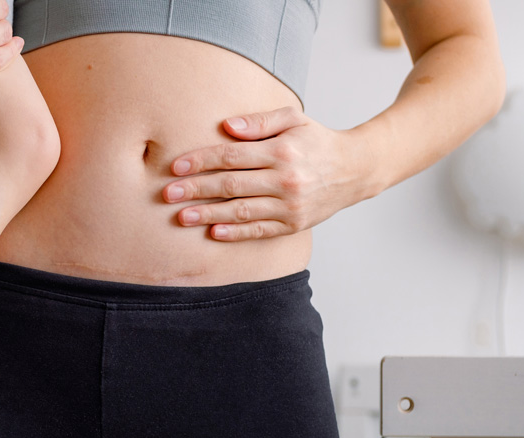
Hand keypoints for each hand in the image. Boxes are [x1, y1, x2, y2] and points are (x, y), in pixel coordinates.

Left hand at [162, 106, 378, 241]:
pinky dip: (235, 233)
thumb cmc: (317, 141)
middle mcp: (285, 180)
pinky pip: (259, 230)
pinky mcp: (293, 225)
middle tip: (168, 193)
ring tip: (182, 216)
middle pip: (231, 185)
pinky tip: (213, 232)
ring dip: (208, 214)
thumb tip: (225, 126)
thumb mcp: (293, 119)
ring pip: (241, 211)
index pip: (232, 156)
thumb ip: (259, 122)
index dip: (201, 161)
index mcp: (282, 150)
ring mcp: (289, 205)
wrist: (355, 169)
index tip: (176, 167)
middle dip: (196, 190)